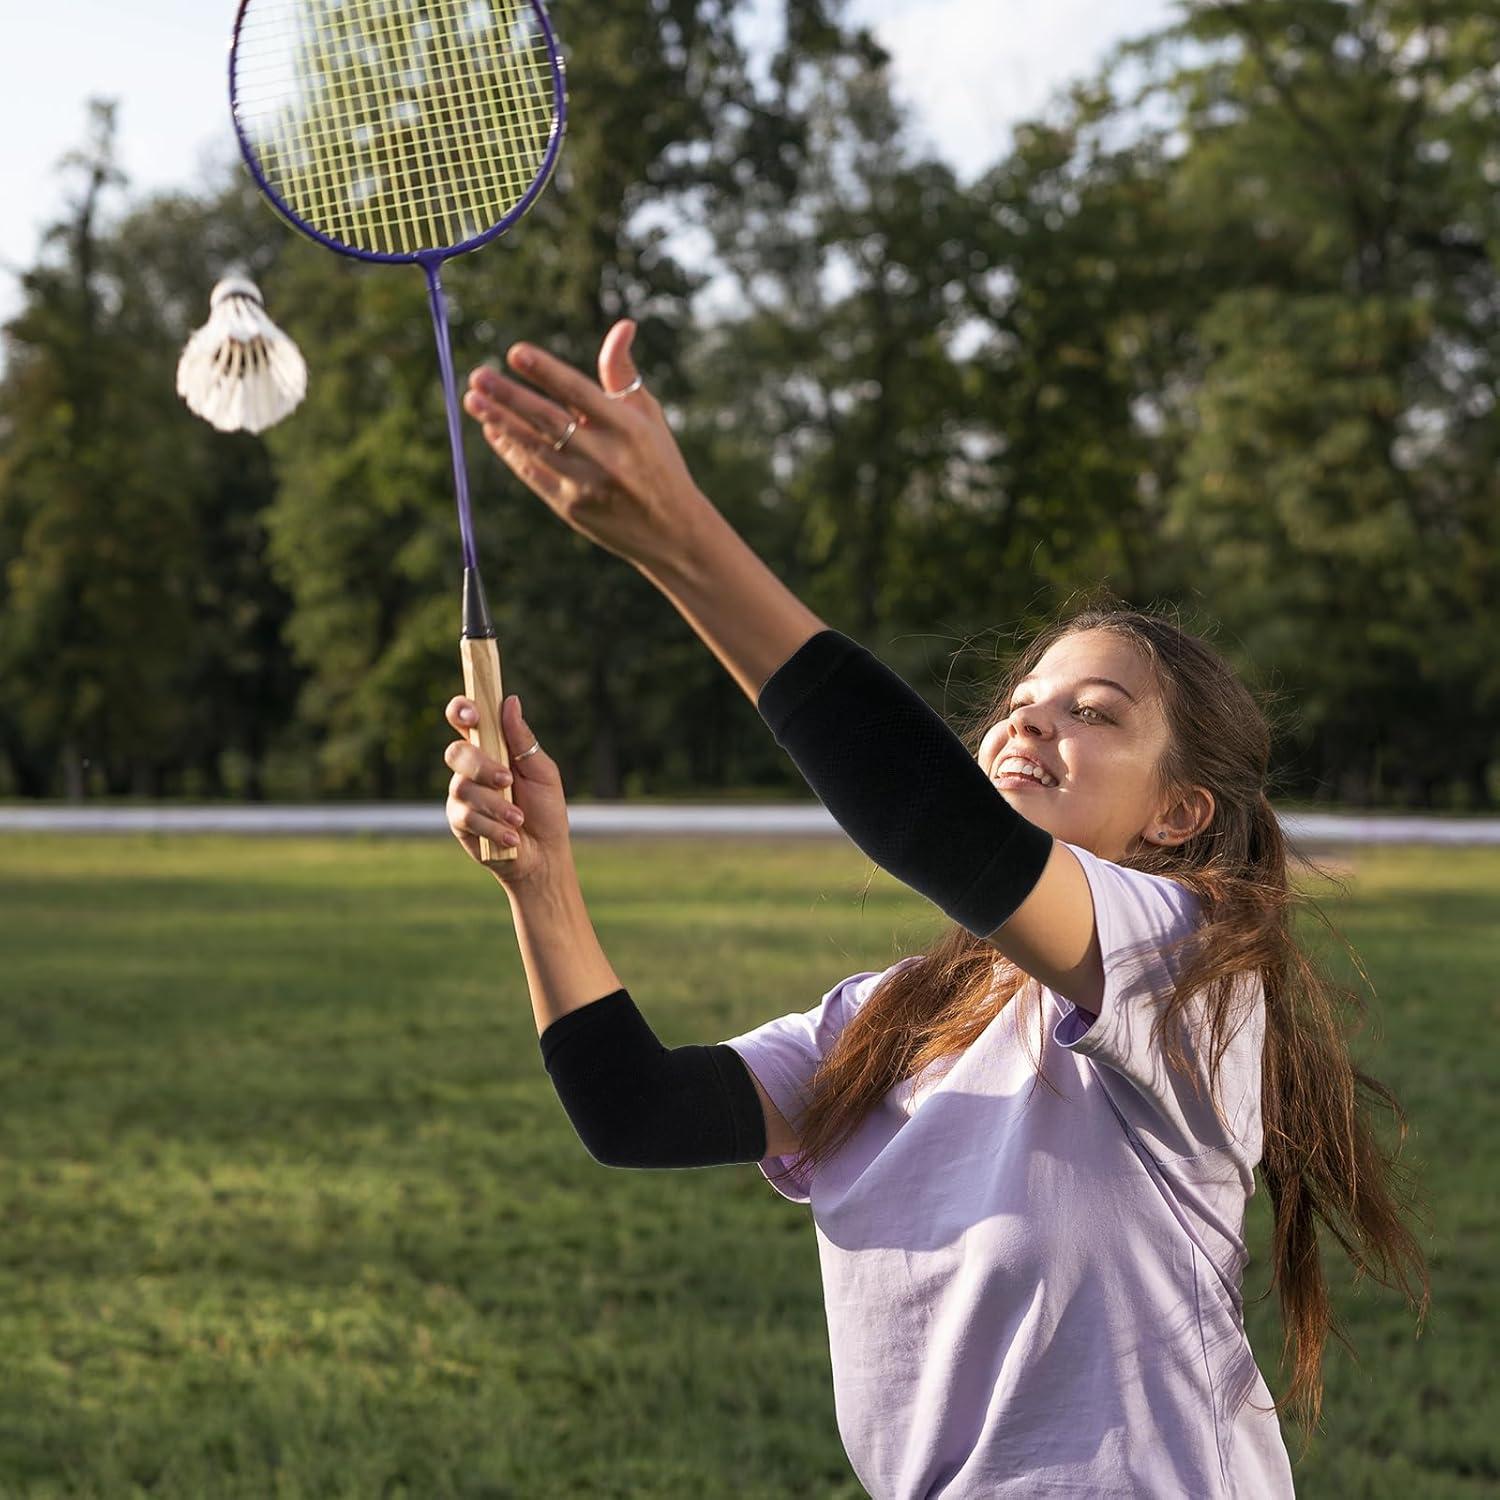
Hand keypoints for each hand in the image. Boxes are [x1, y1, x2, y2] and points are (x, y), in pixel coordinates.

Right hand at [443, 693, 572, 891]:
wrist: (544, 855)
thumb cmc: (545, 810)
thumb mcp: (542, 772)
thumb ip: (523, 740)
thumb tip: (510, 701)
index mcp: (491, 748)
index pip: (465, 719)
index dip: (462, 710)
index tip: (474, 714)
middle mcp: (471, 768)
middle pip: (457, 752)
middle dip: (481, 766)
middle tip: (507, 780)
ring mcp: (462, 794)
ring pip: (463, 787)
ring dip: (496, 804)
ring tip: (519, 819)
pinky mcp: (459, 821)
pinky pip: (466, 816)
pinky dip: (493, 826)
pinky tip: (512, 836)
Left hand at [461, 319, 708, 573]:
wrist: (672, 532)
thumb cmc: (658, 464)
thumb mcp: (648, 418)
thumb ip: (623, 374)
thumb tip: (623, 326)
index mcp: (628, 429)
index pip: (579, 393)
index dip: (546, 372)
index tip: (515, 352)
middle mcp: (606, 457)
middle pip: (549, 420)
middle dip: (510, 397)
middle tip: (478, 376)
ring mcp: (586, 485)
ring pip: (534, 447)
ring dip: (501, 422)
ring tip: (474, 400)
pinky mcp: (571, 509)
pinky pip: (533, 474)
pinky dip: (511, 451)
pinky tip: (493, 430)